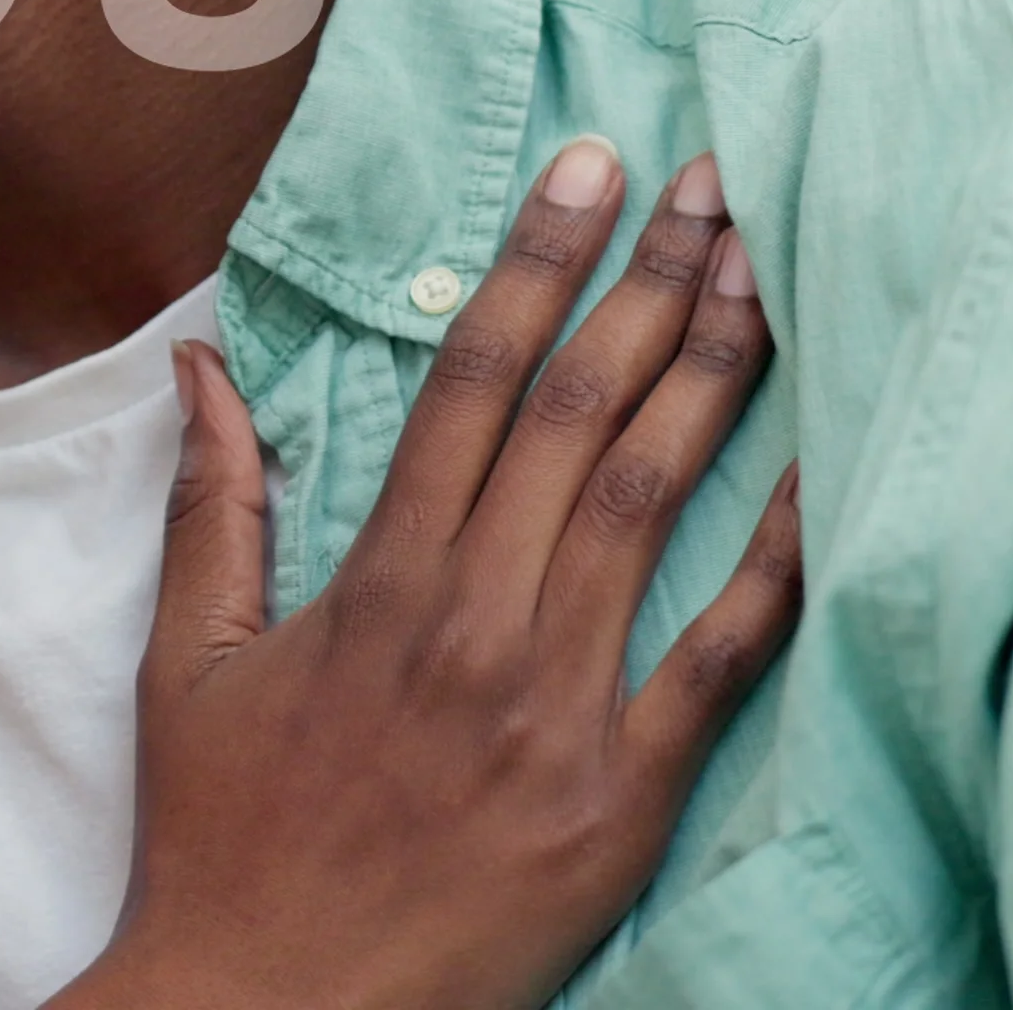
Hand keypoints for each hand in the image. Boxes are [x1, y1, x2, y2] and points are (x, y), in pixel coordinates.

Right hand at [52, 143, 804, 1009]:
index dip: (537, 263)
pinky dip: (779, 564)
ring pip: (649, 505)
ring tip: (771, 279)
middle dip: (653, 287)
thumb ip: (213, 507)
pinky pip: (719, 661)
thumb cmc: (222, 842)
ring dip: (716, 380)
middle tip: (723, 185)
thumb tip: (200, 367)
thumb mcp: (186, 667)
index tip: (593, 169)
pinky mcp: (619, 797)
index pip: (469, 382)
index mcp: (373, 583)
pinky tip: (827, 478)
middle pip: (576, 416)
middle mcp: (469, 624)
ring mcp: (552, 709)